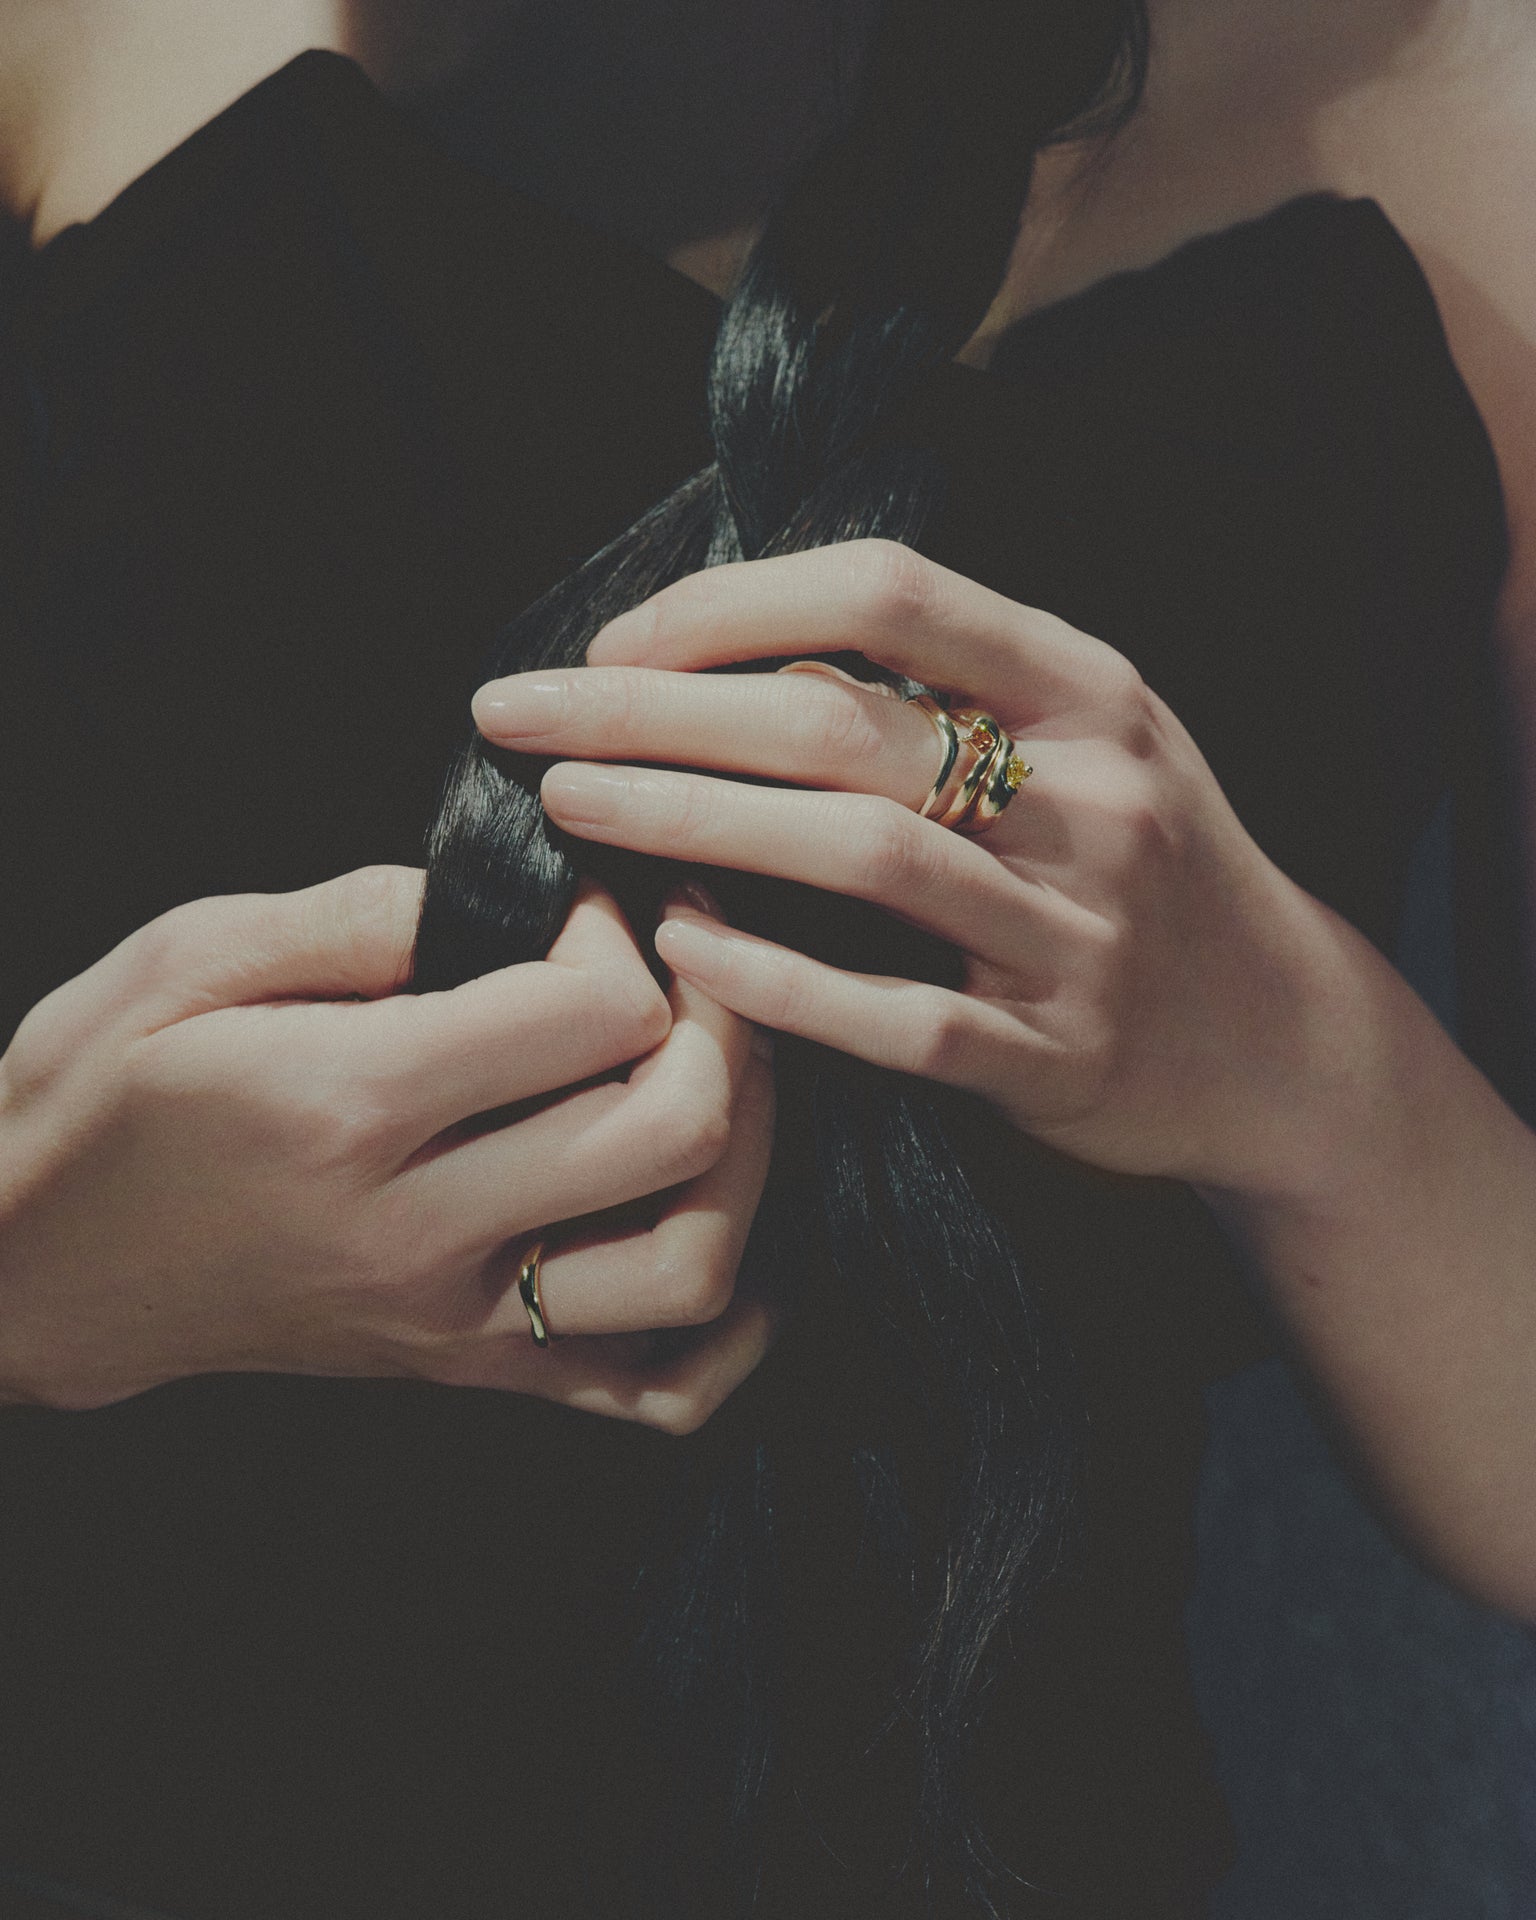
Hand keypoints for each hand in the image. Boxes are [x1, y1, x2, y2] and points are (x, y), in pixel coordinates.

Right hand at [0, 869, 773, 1429]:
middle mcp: (419, 1229)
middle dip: (723, 1021)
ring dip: (750, 1155)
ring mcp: (452, 1320)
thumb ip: (366, 911)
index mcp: (351, 1103)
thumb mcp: (193, 956)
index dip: (628, 936)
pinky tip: (727, 1233)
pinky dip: (723, 1326)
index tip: (595, 905)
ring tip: (717, 1073)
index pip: (594, 1015)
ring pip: (689, 1264)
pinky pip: (647, 1391)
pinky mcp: (465, 1372)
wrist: (37, 1269)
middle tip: (687, 968)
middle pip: (674, 1130)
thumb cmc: (104, 1096)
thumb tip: (519, 887)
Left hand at [474, 539, 1357, 1200]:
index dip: (730, 605)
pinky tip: (678, 948)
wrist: (1279, 1039)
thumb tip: (736, 648)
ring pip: (863, 857)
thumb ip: (948, 690)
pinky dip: (777, 981)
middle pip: (841, 722)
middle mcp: (1094, 794)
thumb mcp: (1086, 740)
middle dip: (655, 710)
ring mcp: (1079, 932)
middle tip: (518, 713)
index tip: (612, 642)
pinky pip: (897, 1018)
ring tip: (569, 806)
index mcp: (1087, 687)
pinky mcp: (1057, 1059)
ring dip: (693, 821)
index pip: (887, 593)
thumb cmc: (1140, 868)